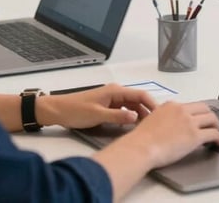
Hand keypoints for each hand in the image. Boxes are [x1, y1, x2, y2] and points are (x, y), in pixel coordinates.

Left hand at [36, 84, 156, 129]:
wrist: (58, 111)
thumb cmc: (76, 110)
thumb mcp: (97, 115)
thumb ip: (118, 116)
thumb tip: (136, 116)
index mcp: (115, 90)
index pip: (140, 94)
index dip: (152, 103)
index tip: (161, 115)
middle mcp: (116, 92)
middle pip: (137, 100)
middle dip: (147, 110)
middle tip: (157, 124)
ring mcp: (112, 99)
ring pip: (131, 105)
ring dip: (139, 114)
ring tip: (148, 127)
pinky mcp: (107, 106)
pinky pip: (124, 110)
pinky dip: (130, 116)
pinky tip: (133, 126)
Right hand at [92, 100, 218, 198]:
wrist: (141, 146)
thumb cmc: (141, 138)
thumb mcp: (151, 120)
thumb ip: (162, 118)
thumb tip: (166, 125)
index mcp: (172, 106)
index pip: (191, 106)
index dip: (197, 113)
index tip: (199, 119)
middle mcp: (182, 111)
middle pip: (205, 108)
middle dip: (210, 116)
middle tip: (212, 124)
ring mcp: (190, 122)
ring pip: (212, 119)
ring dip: (216, 125)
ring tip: (217, 132)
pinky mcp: (195, 136)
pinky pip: (214, 134)